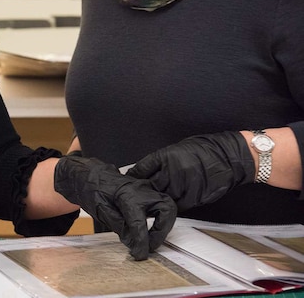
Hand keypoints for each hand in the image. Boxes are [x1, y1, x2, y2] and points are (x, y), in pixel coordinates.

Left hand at [54, 155, 176, 259]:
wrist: (89, 174)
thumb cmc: (91, 188)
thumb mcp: (100, 211)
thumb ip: (119, 227)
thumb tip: (134, 243)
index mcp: (126, 195)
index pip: (139, 222)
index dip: (141, 242)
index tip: (141, 254)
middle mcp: (140, 189)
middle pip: (166, 209)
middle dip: (161, 231)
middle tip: (150, 244)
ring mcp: (146, 188)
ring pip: (168, 206)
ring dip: (163, 225)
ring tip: (151, 238)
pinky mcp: (147, 191)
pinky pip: (161, 204)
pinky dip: (160, 218)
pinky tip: (149, 228)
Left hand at [126, 131, 254, 210]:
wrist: (228, 157)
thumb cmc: (204, 151)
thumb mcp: (178, 149)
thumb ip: (162, 161)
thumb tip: (146, 171)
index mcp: (166, 156)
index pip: (141, 168)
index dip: (133, 177)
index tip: (127, 182)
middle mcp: (172, 171)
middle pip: (149, 186)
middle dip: (142, 191)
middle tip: (135, 196)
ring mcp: (183, 185)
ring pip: (162, 198)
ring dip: (156, 201)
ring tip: (150, 203)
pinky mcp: (194, 197)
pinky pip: (177, 206)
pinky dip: (172, 206)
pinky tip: (170, 205)